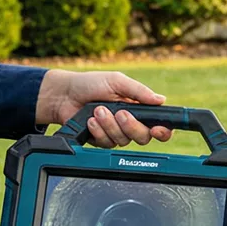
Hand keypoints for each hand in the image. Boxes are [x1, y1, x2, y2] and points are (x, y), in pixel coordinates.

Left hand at [34, 69, 173, 147]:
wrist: (64, 95)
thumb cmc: (90, 84)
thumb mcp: (116, 81)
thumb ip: (139, 91)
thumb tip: (161, 99)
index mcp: (137, 108)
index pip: (157, 124)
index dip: (162, 131)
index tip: (157, 129)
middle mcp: (129, 123)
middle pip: (142, 137)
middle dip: (131, 126)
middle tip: (120, 113)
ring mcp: (115, 132)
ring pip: (123, 141)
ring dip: (109, 125)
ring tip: (97, 110)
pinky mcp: (101, 140)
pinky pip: (107, 144)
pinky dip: (98, 131)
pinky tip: (91, 121)